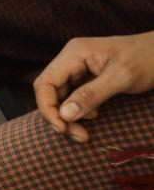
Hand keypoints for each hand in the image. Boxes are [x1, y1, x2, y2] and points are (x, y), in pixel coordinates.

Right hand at [34, 32, 153, 142]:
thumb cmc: (147, 59)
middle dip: (59, 116)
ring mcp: (78, 68)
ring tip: (84, 132)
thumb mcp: (121, 78)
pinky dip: (78, 112)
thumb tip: (64, 115)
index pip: (45, 83)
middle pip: (50, 91)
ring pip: (60, 97)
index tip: (62, 128)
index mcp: (74, 53)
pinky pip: (73, 97)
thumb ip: (91, 95)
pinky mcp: (87, 78)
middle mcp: (71, 60)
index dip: (47, 108)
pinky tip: (94, 116)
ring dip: (68, 117)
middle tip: (77, 135)